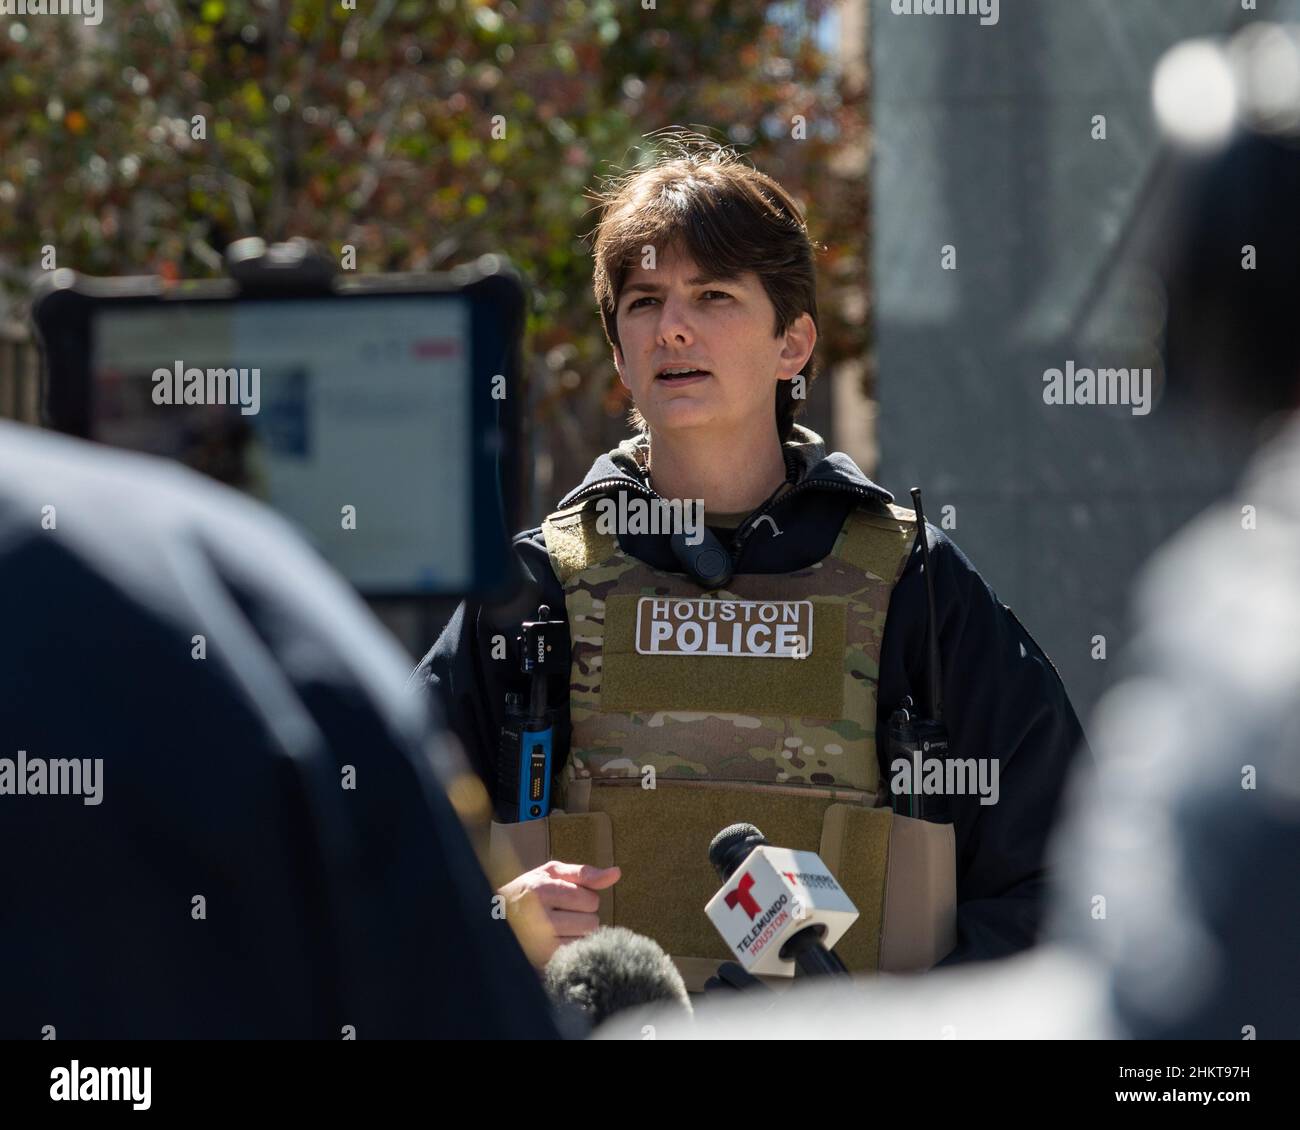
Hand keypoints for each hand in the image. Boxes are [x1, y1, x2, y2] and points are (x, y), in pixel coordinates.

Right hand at [498, 861, 620, 966]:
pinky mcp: (542, 963)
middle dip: (582, 917)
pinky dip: (572, 948)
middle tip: (560, 914)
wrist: (492, 919)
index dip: (583, 898)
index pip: (591, 900)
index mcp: (541, 891)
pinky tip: (556, 941)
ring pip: (586, 941)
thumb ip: (584, 873)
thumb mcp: (551, 873)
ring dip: (577, 934)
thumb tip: (616, 873)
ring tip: (557, 927)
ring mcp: (540, 945)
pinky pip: (576, 955)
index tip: (564, 898)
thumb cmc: (528, 891)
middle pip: (592, 922)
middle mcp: (539, 919)